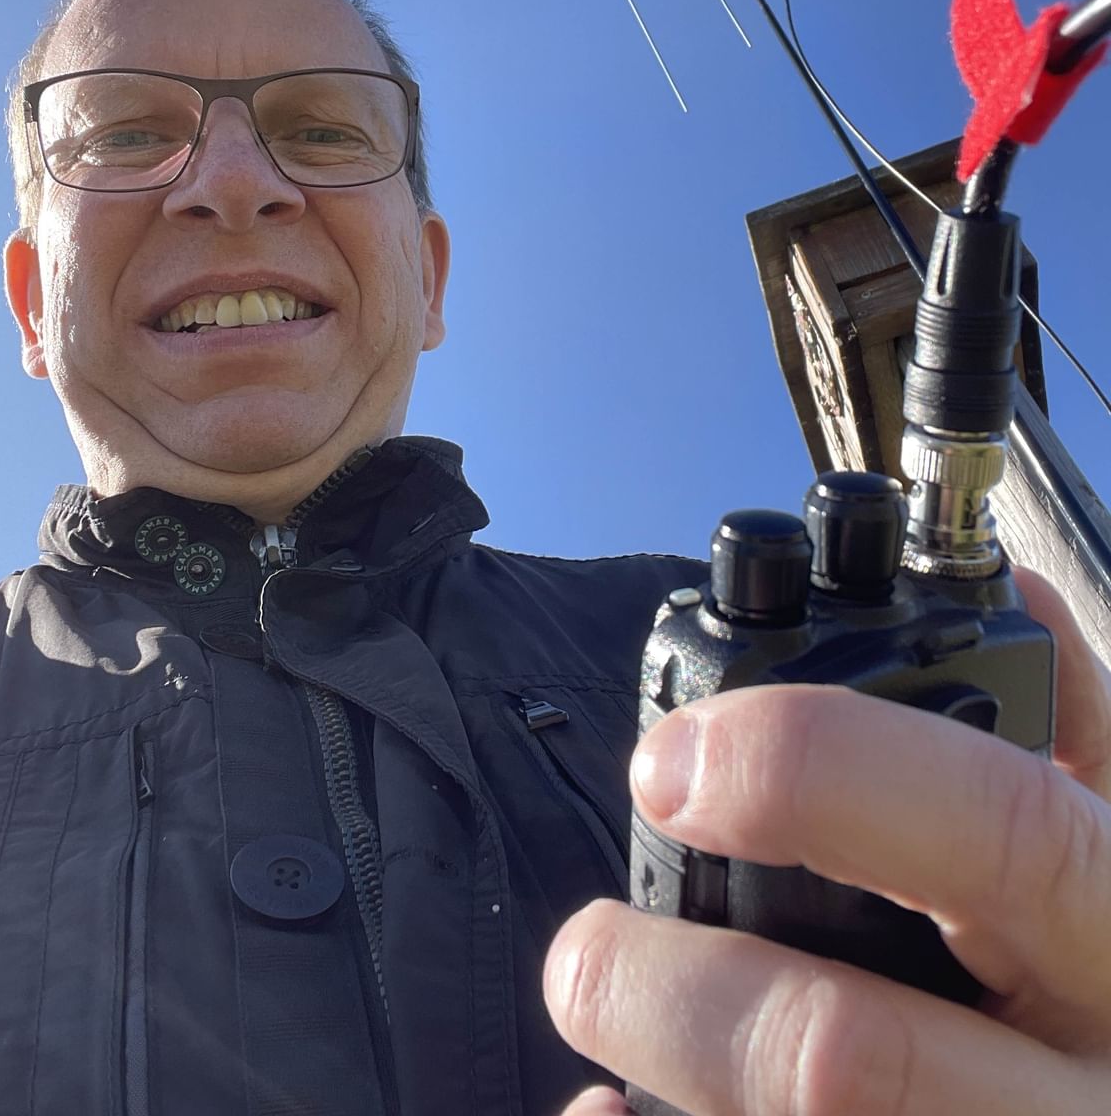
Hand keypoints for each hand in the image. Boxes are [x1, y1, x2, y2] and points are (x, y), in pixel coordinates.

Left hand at [543, 571, 1110, 1114]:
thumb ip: (1075, 726)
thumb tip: (1006, 589)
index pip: (996, 831)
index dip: (820, 772)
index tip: (675, 762)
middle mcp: (1086, 1096)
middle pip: (842, 1056)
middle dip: (679, 996)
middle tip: (590, 950)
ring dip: (660, 1072)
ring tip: (606, 1021)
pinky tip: (616, 1111)